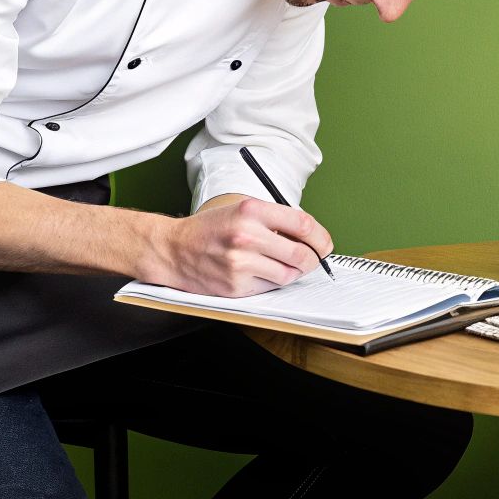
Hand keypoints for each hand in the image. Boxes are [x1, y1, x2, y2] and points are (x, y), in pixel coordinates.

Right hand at [140, 195, 333, 296]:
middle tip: (312, 259)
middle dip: (313, 259)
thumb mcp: (242, 210)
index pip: (303, 225)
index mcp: (251, 211)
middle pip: (302, 254)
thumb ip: (276, 220)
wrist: (173, 249)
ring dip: (292, 272)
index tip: (324, 244)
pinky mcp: (236, 286)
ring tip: (280, 264)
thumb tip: (313, 238)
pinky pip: (270, 287)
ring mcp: (240, 264)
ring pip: (289, 275)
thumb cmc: (211, 229)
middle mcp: (246, 236)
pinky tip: (259, 272)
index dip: (321, 238)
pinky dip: (271, 281)